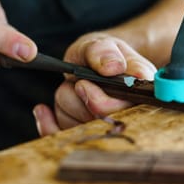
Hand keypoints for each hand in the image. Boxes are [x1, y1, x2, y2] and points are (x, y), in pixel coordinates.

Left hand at [33, 33, 155, 135]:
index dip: (100, 103)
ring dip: (66, 103)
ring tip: (74, 86)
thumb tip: (113, 67)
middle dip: (78, 99)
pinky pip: (62, 139)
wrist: (95, 62)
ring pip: (76, 128)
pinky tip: (43, 110)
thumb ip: (105, 51)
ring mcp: (104, 130)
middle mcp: (128, 116)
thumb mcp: (103, 44)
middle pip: (96, 123)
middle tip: (79, 82)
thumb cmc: (104, 54)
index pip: (124, 112)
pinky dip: (48, 124)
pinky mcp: (84, 136)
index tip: (82, 84)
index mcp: (140, 94)